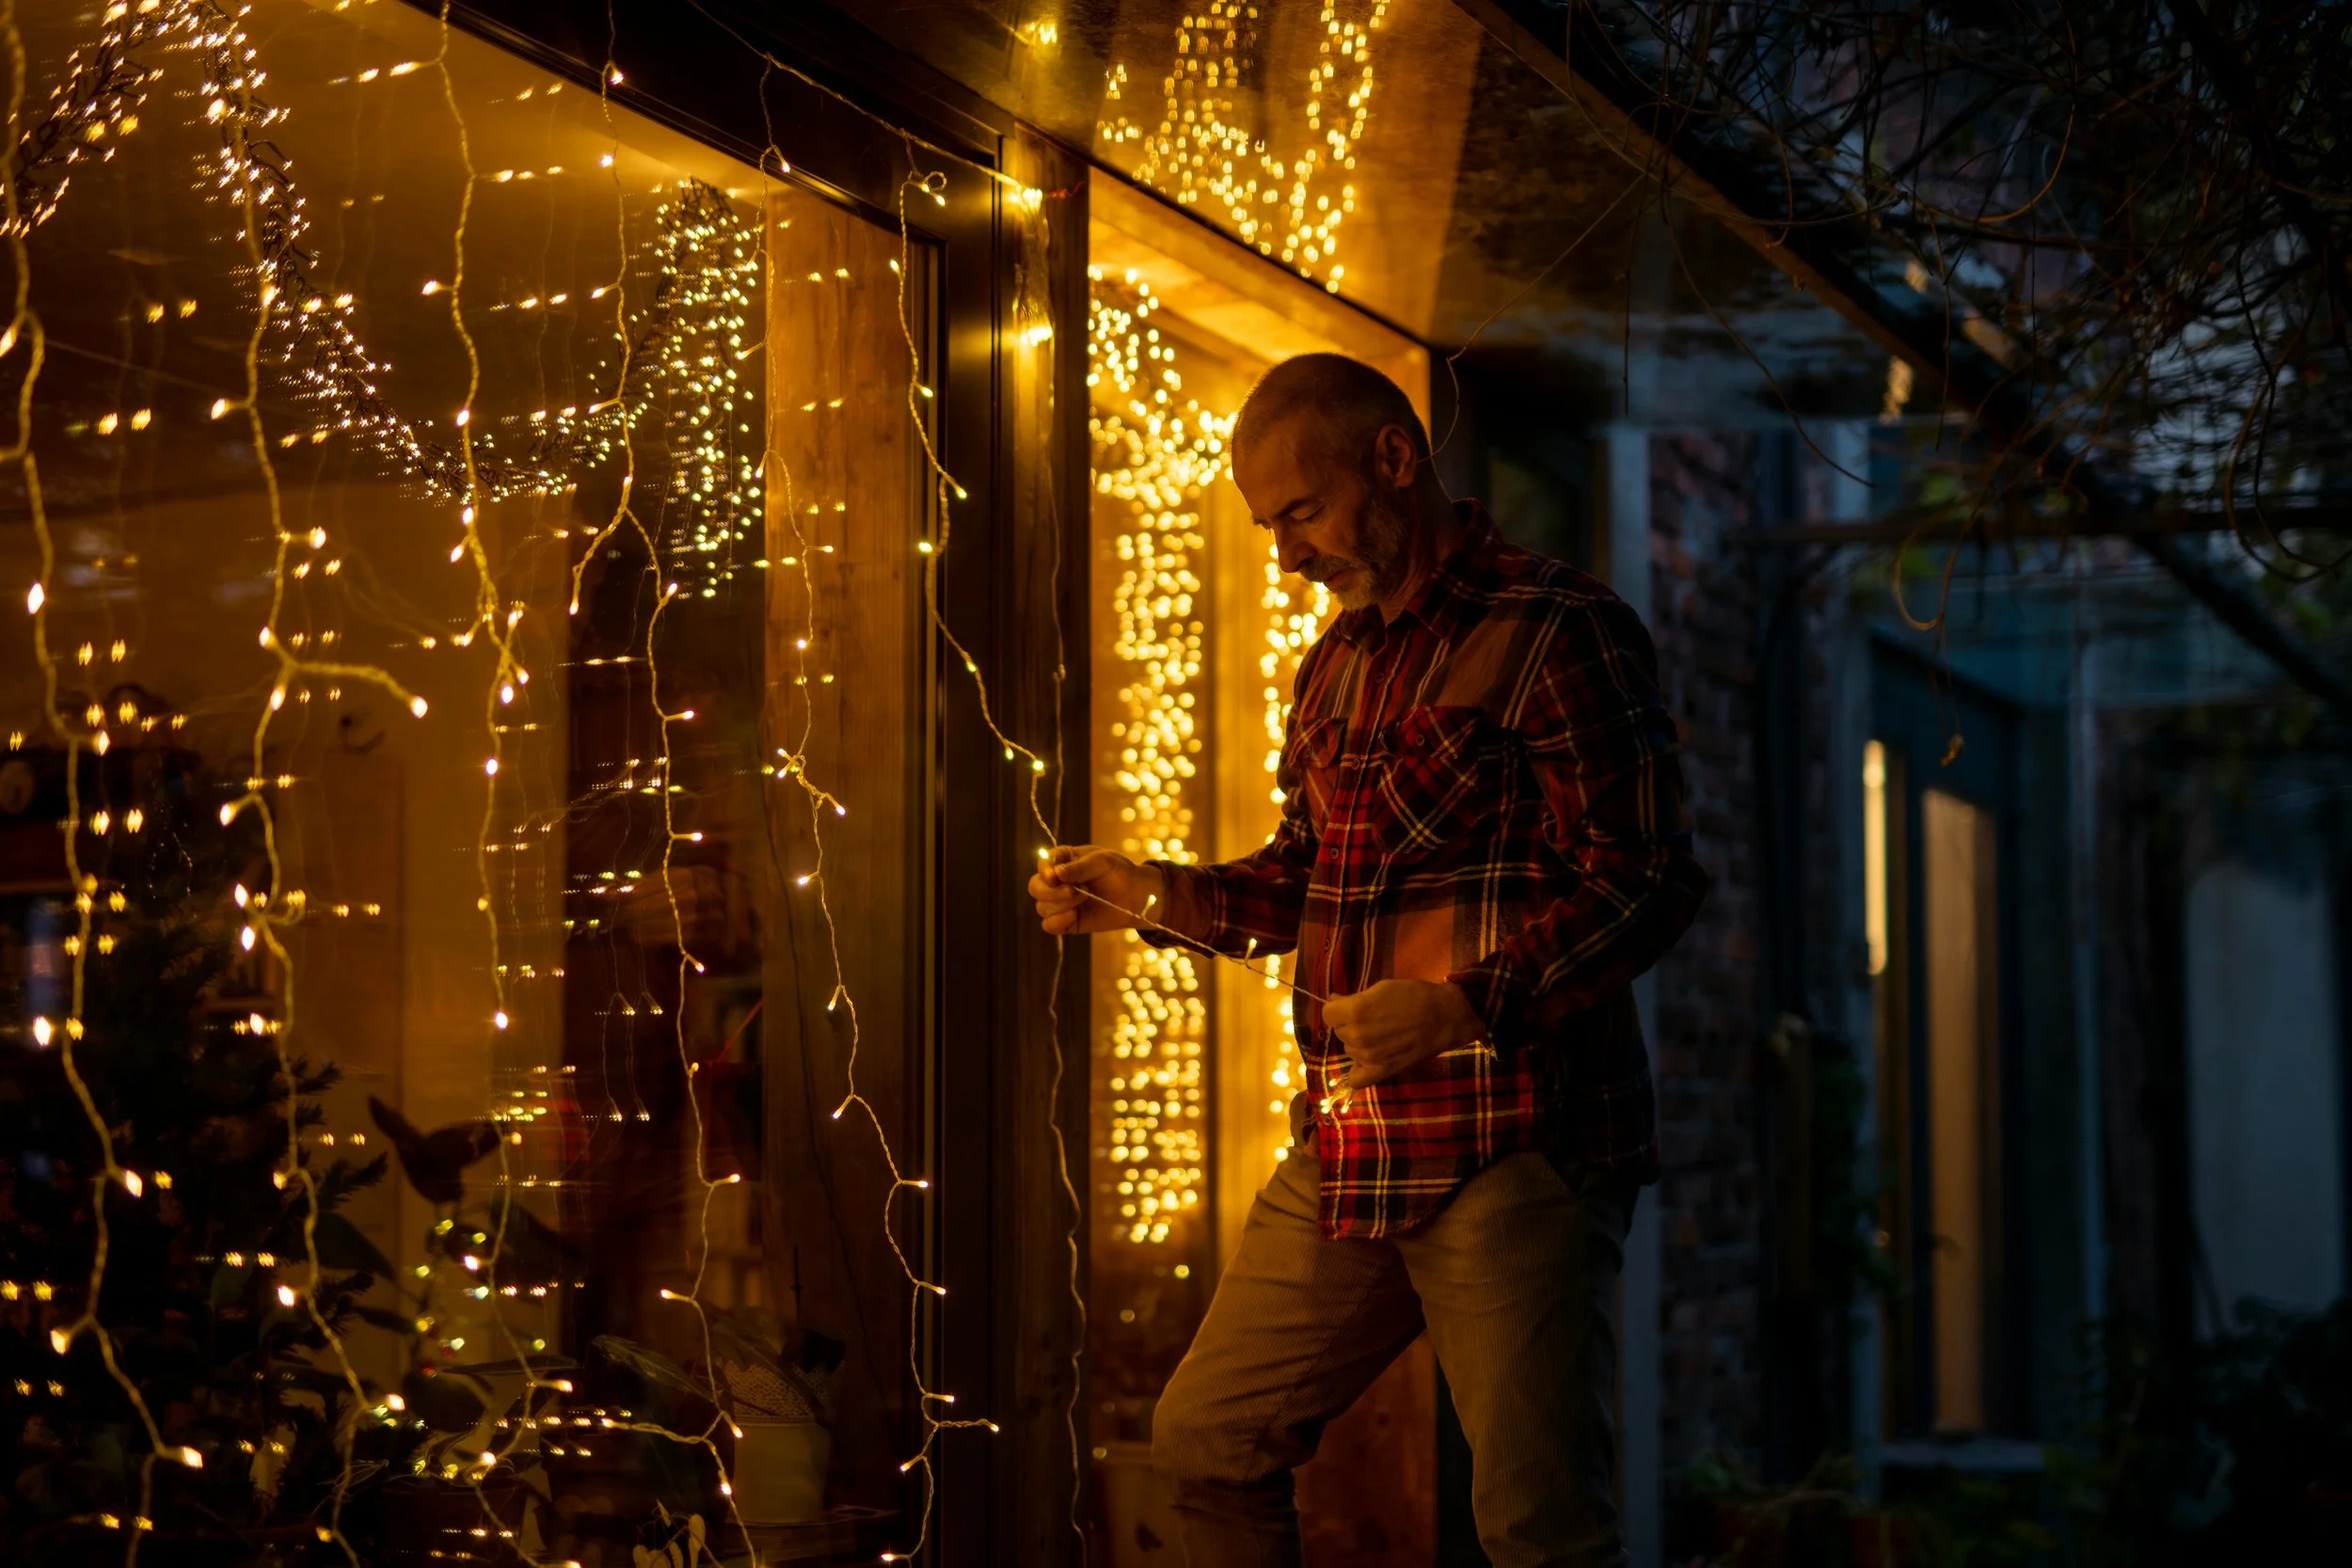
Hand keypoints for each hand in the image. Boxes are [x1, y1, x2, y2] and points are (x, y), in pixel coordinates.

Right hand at [1027, 845, 1166, 936]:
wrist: (1136, 895)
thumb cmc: (1118, 871)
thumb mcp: (1101, 862)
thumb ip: (1078, 868)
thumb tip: (1054, 874)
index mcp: (1063, 860)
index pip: (1043, 863)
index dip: (1044, 869)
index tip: (1054, 876)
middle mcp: (1057, 881)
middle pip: (1035, 887)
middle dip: (1051, 891)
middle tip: (1073, 891)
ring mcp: (1060, 902)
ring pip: (1042, 907)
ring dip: (1062, 904)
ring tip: (1085, 898)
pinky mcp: (1067, 921)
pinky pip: (1048, 925)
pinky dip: (1058, 922)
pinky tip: (1074, 915)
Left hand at [1321, 979, 1485, 1088]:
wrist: (1443, 1017)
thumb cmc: (1413, 996)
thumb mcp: (1379, 988)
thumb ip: (1352, 999)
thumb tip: (1333, 1003)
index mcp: (1354, 1012)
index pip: (1328, 1012)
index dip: (1339, 1008)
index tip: (1350, 1006)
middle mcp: (1356, 1036)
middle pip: (1340, 1030)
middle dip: (1351, 1023)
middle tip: (1375, 1019)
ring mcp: (1367, 1056)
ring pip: (1349, 1048)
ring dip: (1359, 1042)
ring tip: (1382, 1035)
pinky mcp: (1380, 1072)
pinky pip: (1355, 1080)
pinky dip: (1357, 1072)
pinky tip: (1366, 1063)